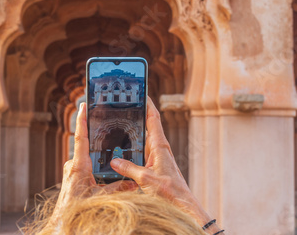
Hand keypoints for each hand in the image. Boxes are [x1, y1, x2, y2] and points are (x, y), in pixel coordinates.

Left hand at [46, 102, 135, 226]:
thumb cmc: (78, 210)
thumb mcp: (102, 198)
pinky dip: (94, 168)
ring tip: (108, 158)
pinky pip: (85, 167)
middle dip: (96, 140)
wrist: (62, 224)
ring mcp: (72, 171)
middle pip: (86, 147)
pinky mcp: (73, 178)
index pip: (81, 137)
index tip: (83, 105)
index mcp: (79, 166)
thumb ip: (119, 189)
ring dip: (96, 159)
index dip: (82, 120)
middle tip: (105, 127)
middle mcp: (73, 166)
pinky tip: (102, 176)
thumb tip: (135, 183)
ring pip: (87, 159)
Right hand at [110, 97, 218, 230]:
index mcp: (159, 146)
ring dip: (137, 130)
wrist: (182, 204)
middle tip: (127, 104)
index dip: (147, 104)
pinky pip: (144, 150)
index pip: (153, 118)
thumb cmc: (170, 191)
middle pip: (149, 125)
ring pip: (146, 138)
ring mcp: (158, 156)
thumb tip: (114, 162)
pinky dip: (136, 145)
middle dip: (139, 113)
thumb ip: (129, 169)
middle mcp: (160, 148)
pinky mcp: (156, 165)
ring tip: (123, 122)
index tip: (142, 92)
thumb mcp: (145, 179)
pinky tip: (126, 148)